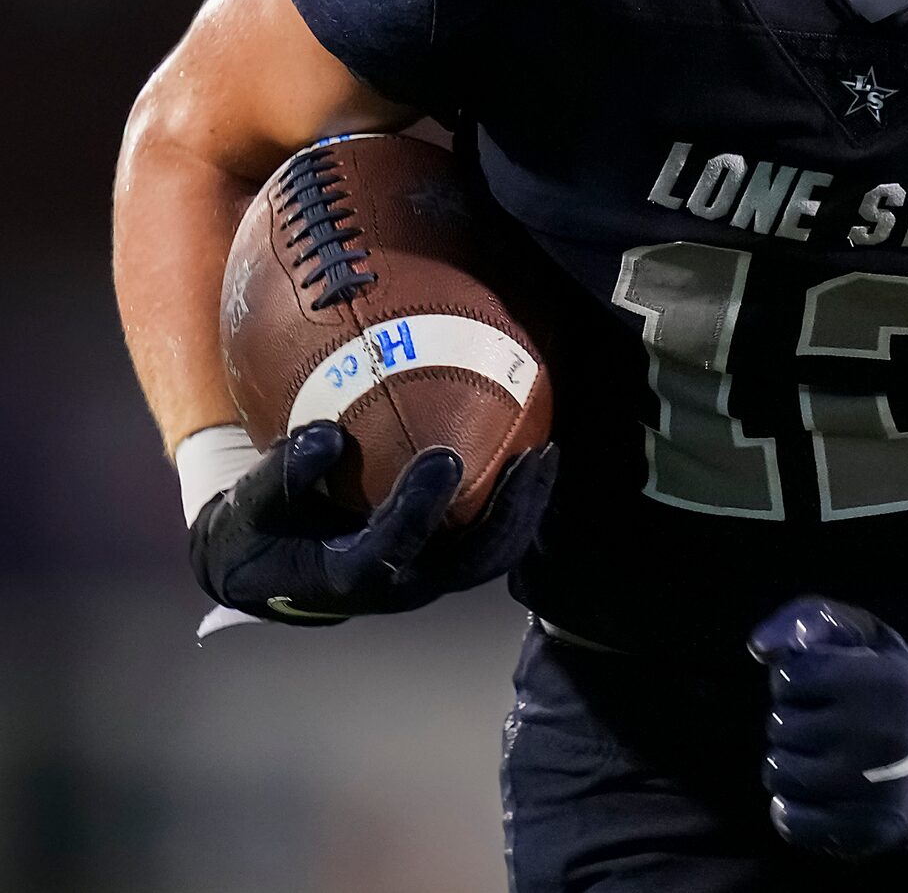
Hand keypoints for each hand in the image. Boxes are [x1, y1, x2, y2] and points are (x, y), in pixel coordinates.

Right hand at [189, 421, 556, 621]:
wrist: (268, 569)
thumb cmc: (257, 533)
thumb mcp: (245, 510)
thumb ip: (278, 477)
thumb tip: (327, 437)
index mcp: (347, 578)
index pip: (391, 551)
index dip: (419, 509)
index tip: (444, 458)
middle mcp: (397, 587)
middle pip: (467, 564)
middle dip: (506, 515)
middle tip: (531, 457)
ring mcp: (427, 579)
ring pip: (491, 558)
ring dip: (524, 511)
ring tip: (546, 455)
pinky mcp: (442, 562)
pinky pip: (491, 541)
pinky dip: (516, 506)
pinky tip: (533, 458)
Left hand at [750, 597, 907, 858]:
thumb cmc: (894, 688)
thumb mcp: (867, 637)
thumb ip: (813, 620)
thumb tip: (759, 646)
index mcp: (885, 681)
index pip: (789, 676)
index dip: (799, 679)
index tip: (825, 687)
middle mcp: (882, 735)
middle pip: (780, 726)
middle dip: (794, 721)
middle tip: (828, 724)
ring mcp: (875, 789)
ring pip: (779, 774)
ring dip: (790, 763)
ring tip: (822, 757)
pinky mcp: (868, 830)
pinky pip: (792, 821)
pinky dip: (794, 808)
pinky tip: (818, 793)